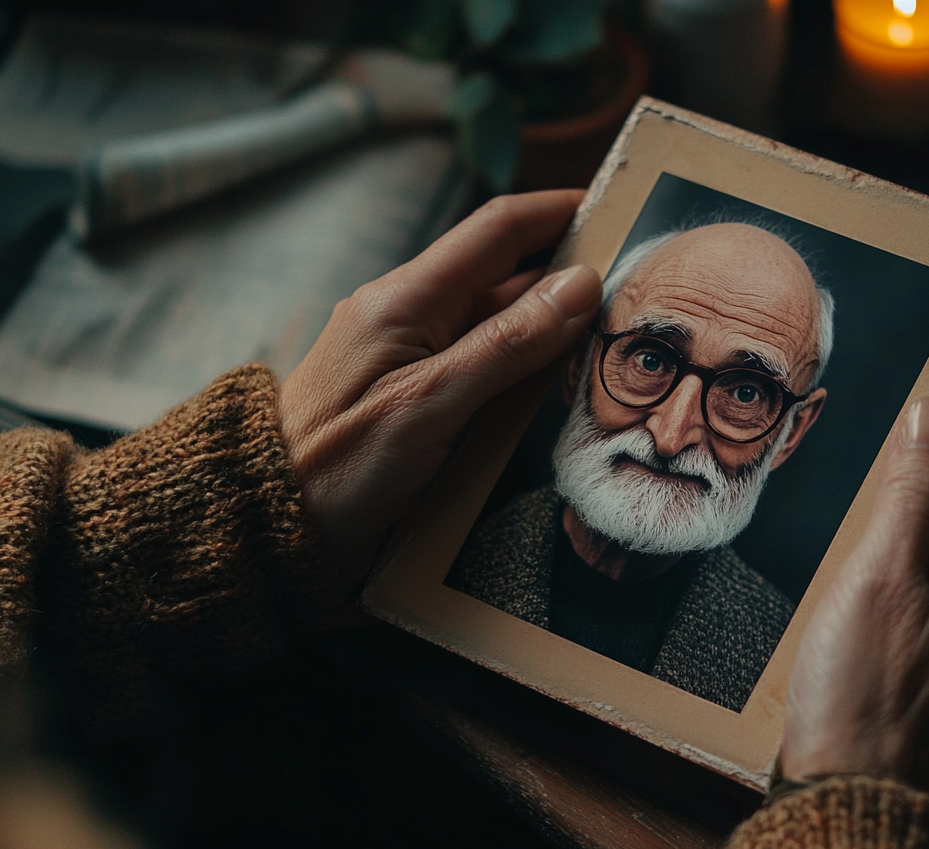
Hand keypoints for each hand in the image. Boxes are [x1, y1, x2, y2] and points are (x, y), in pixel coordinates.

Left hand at [279, 191, 601, 591]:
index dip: (557, 213)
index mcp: (403, 300)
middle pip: (505, 283)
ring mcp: (410, 361)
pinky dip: (525, 378)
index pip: (495, 231)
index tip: (615, 208)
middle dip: (569, 285)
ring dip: (552, 339)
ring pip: (499, 334)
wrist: (263, 530)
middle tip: (636, 299)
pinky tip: (560, 400)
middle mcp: (408, 319)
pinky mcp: (413, 402)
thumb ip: (506, 345)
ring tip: (615, 353)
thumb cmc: (335, 468)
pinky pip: (483, 373)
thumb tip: (579, 283)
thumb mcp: (429, 405)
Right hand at [778, 396, 928, 795]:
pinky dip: (882, 532)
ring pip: (927, 523)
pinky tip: (845, 530)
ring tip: (853, 453)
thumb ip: (913, 494)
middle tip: (871, 400)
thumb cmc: (865, 691)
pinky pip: (906, 561)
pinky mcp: (914, 636)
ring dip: (897, 488)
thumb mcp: (884, 577)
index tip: (916, 360)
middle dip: (920, 442)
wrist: (854, 792)